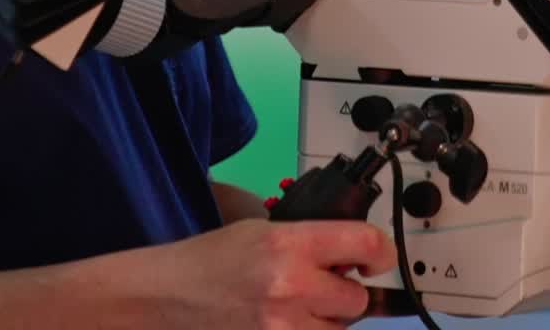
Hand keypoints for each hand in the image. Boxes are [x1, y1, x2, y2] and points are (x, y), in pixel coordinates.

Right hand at [156, 218, 396, 329]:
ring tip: (302, 308)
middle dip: (347, 293)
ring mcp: (280, 329)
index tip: (379, 257)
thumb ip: (312, 239)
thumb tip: (353, 255)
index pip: (364, 244)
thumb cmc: (214, 258)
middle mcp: (290, 288)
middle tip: (327, 285)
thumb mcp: (266, 229)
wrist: (167, 296)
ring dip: (329, 322)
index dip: (382, 251)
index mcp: (290, 244)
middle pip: (356, 301)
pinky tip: (291, 323)